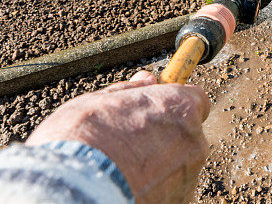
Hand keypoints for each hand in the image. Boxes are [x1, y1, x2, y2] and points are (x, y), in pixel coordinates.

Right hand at [27, 71, 210, 203]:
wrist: (75, 191)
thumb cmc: (84, 140)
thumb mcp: (100, 101)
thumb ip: (132, 91)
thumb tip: (147, 80)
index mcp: (180, 108)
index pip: (196, 99)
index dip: (175, 103)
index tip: (158, 107)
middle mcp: (193, 142)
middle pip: (186, 135)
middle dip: (165, 137)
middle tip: (130, 142)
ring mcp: (188, 177)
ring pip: (177, 166)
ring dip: (159, 166)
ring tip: (123, 169)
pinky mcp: (179, 202)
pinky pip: (170, 191)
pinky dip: (154, 190)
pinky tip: (127, 187)